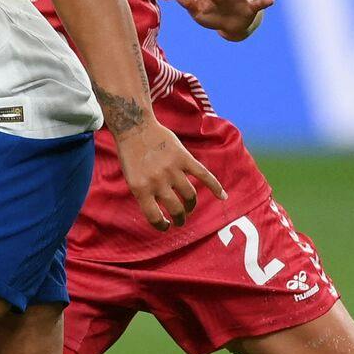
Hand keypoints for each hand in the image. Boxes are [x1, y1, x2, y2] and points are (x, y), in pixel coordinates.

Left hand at [112, 122, 226, 230]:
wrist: (135, 128)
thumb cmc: (131, 155)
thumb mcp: (131, 178)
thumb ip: (146, 194)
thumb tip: (161, 213)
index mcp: (140, 189)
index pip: (154, 217)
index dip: (162, 225)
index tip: (166, 226)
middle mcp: (157, 181)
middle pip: (176, 208)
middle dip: (180, 218)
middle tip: (180, 220)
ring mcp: (171, 169)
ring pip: (190, 195)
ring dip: (191, 205)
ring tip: (188, 208)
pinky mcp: (183, 158)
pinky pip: (204, 175)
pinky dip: (215, 186)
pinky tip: (223, 196)